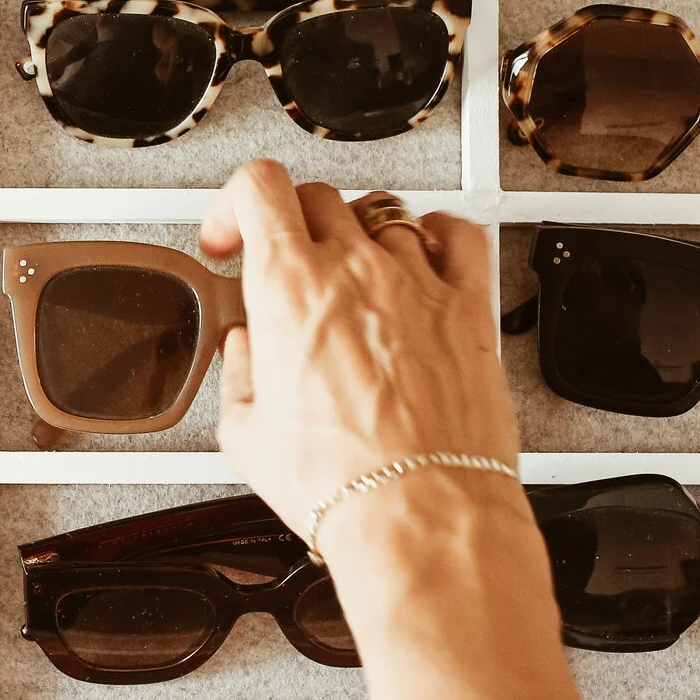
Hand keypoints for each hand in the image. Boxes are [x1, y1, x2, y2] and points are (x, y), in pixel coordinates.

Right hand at [199, 163, 529, 570]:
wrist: (418, 513)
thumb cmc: (339, 482)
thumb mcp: (245, 434)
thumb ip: (236, 374)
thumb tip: (242, 353)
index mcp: (288, 287)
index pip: (258, 186)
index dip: (234, 203)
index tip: (232, 237)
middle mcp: (354, 270)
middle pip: (318, 196)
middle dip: (291, 223)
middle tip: (284, 263)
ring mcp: (416, 282)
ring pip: (383, 213)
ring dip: (357, 235)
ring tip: (350, 274)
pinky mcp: (467, 307)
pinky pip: (458, 235)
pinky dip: (435, 233)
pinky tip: (423, 255)